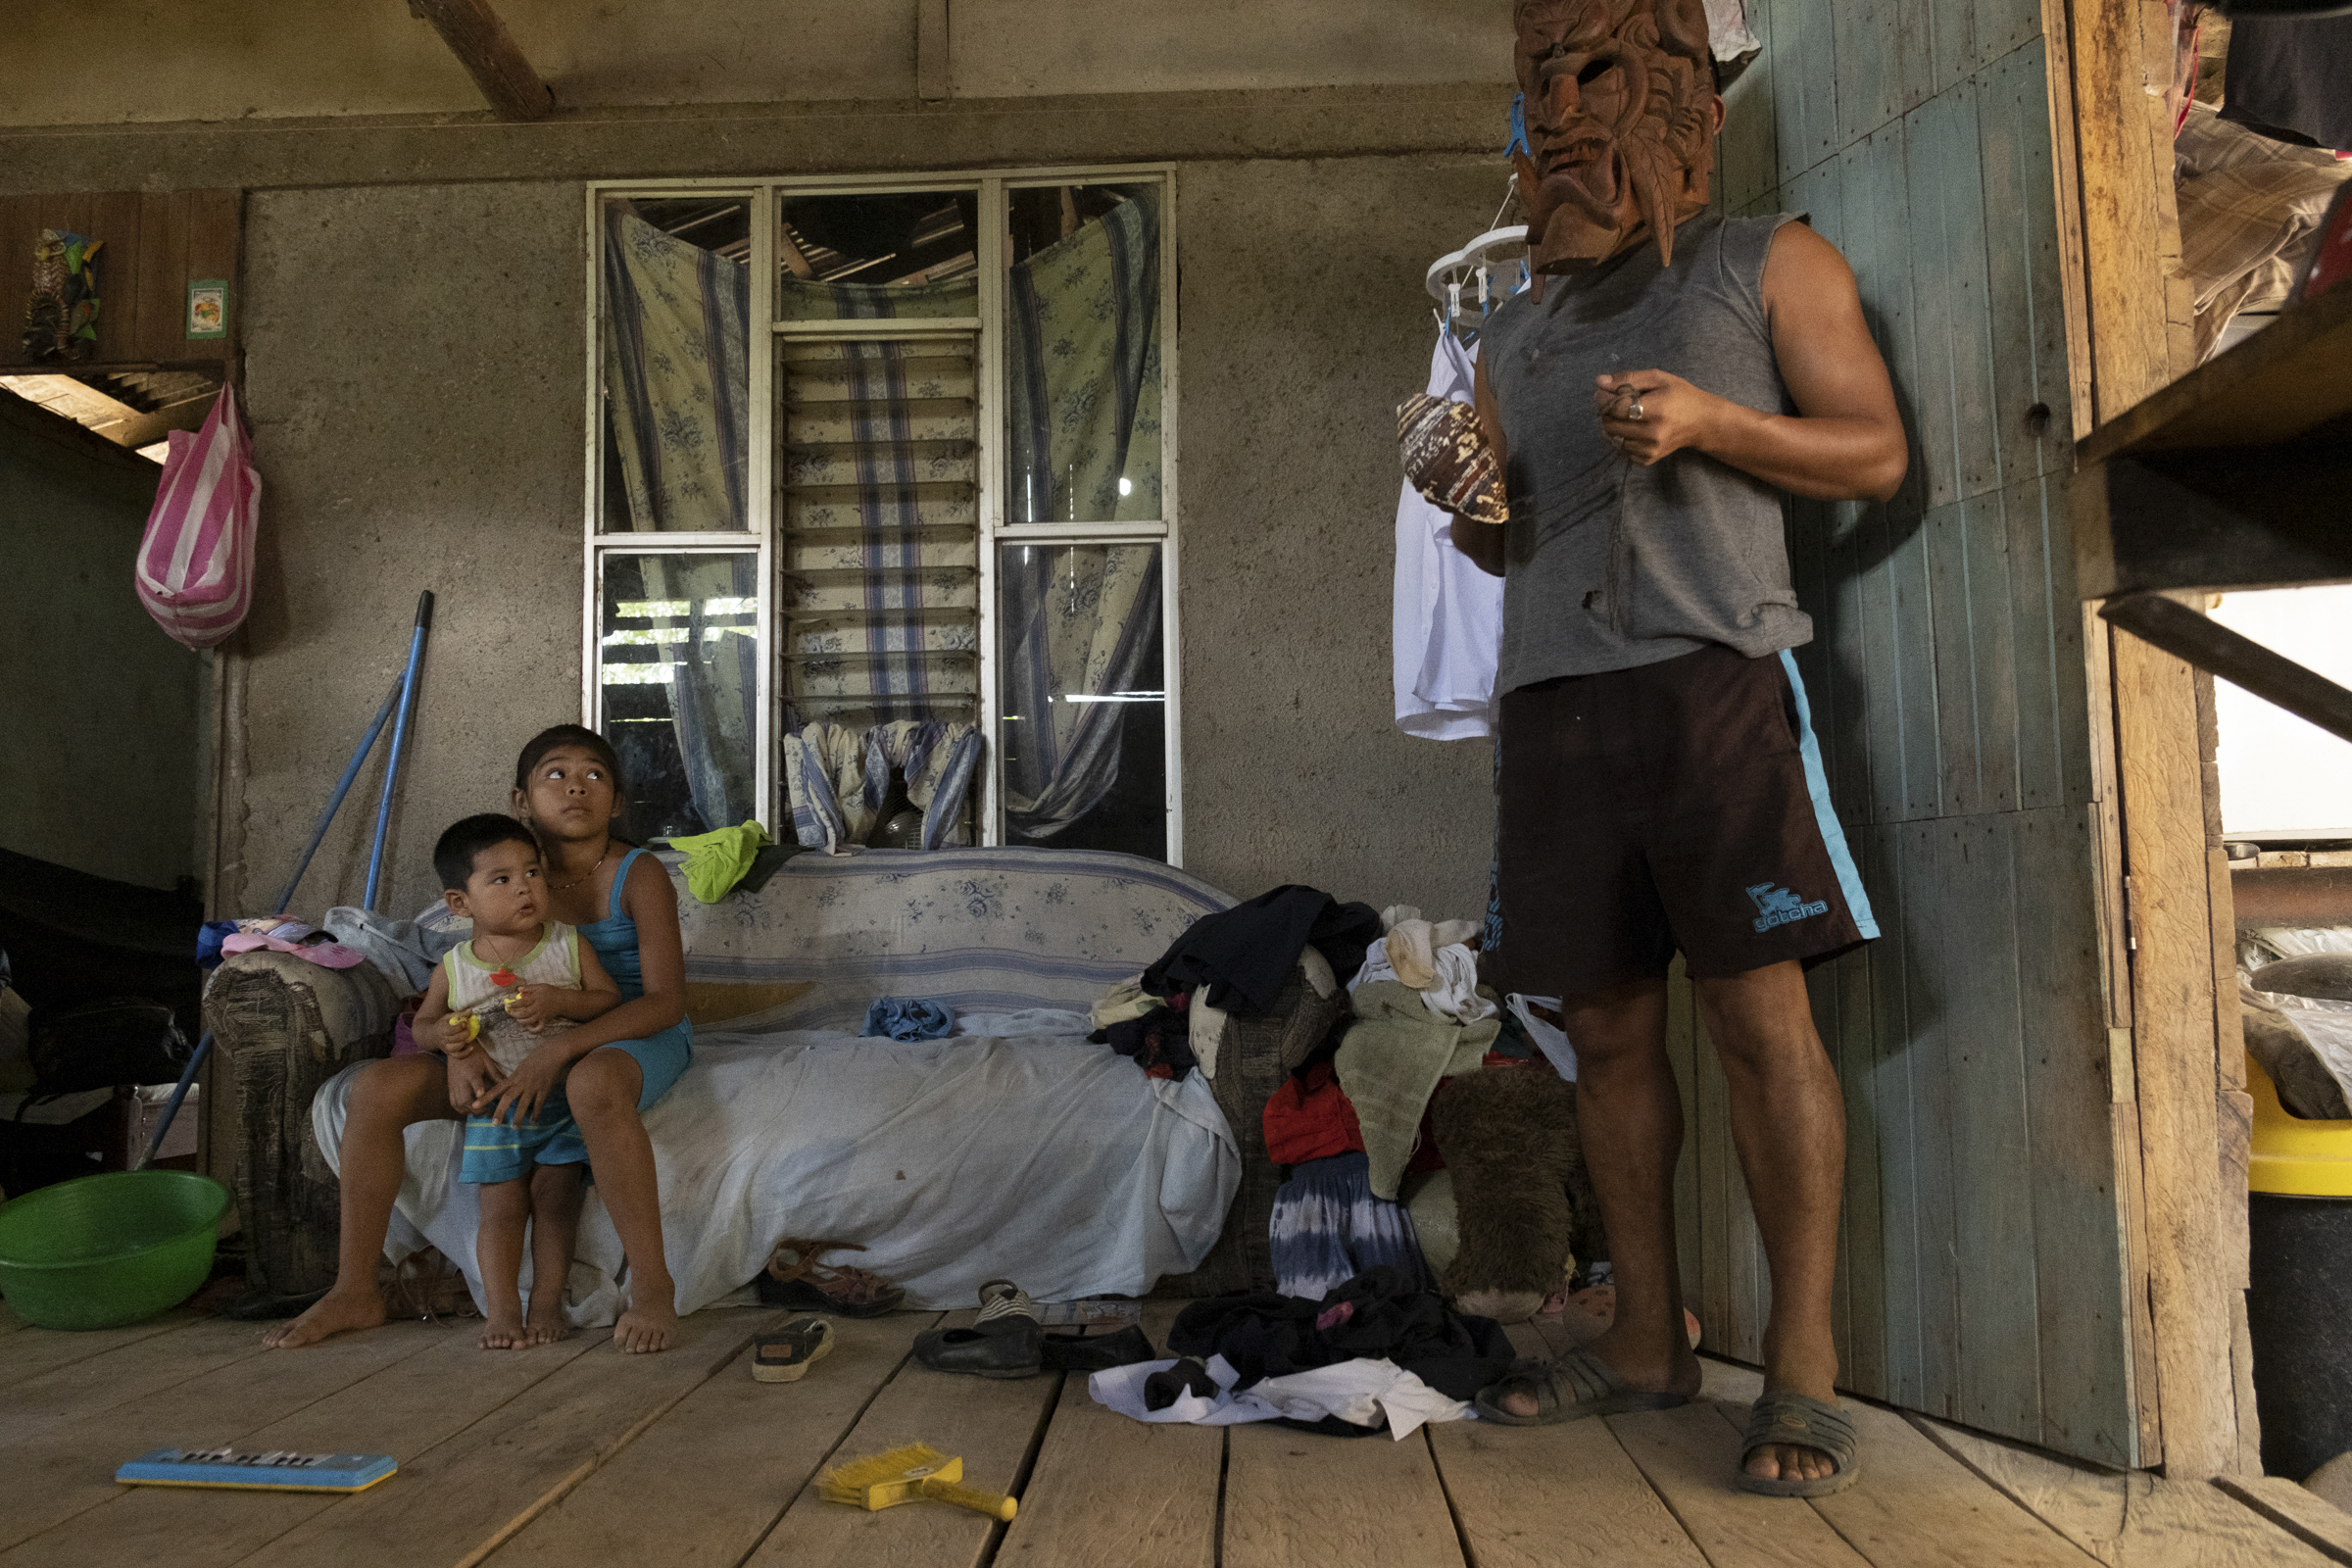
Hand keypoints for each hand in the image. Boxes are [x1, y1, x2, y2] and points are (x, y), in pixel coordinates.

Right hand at [433, 1012, 479, 1055]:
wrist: (433, 1036)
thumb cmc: (443, 1024)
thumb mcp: (448, 1017)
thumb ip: (459, 1014)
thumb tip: (471, 1010)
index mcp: (442, 1029)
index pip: (450, 1030)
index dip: (459, 1027)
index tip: (465, 1023)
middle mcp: (443, 1040)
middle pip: (454, 1039)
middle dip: (464, 1034)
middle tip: (468, 1029)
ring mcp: (447, 1047)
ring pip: (455, 1048)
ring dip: (463, 1043)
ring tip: (467, 1037)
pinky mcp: (450, 1053)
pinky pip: (458, 1056)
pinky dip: (465, 1053)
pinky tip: (471, 1047)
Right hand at [444, 1048, 505, 1116]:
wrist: (456, 1050)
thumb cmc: (474, 1055)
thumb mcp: (487, 1062)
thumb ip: (496, 1074)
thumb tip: (507, 1085)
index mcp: (471, 1072)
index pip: (474, 1080)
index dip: (477, 1088)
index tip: (481, 1095)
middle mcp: (461, 1080)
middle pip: (465, 1098)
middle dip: (475, 1108)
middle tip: (486, 1111)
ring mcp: (454, 1085)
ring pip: (458, 1103)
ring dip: (468, 1110)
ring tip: (478, 1111)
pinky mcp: (450, 1088)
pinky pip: (453, 1102)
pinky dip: (460, 1109)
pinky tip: (468, 1110)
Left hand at [483, 1045, 568, 1128]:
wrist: (554, 1052)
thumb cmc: (537, 1055)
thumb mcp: (522, 1065)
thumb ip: (515, 1076)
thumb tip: (508, 1085)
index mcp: (514, 1076)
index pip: (497, 1088)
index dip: (485, 1097)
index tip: (475, 1105)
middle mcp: (521, 1082)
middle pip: (507, 1098)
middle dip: (500, 1111)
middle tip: (495, 1124)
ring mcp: (533, 1086)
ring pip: (523, 1104)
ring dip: (518, 1116)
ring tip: (515, 1127)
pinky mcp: (544, 1089)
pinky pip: (539, 1103)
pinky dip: (536, 1113)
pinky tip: (533, 1121)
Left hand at [506, 984, 555, 1032]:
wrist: (563, 1000)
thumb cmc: (551, 992)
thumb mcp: (541, 986)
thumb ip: (530, 987)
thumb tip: (519, 989)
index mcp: (536, 998)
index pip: (522, 1002)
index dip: (514, 1005)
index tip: (508, 1006)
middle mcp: (538, 1008)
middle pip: (524, 1013)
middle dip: (515, 1014)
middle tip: (510, 1013)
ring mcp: (541, 1015)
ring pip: (528, 1021)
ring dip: (521, 1021)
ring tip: (517, 1019)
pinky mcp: (545, 1020)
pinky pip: (539, 1027)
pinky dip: (533, 1030)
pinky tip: (528, 1028)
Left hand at [1593, 370, 1723, 466]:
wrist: (1701, 422)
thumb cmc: (1680, 395)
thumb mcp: (1658, 378)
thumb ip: (1628, 378)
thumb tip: (1600, 381)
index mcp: (1657, 410)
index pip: (1616, 408)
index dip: (1604, 399)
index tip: (1603, 392)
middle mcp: (1653, 433)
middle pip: (1611, 425)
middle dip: (1606, 412)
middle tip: (1612, 403)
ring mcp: (1650, 449)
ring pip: (1613, 439)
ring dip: (1612, 426)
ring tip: (1623, 415)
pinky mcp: (1648, 459)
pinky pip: (1622, 450)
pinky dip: (1621, 439)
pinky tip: (1631, 428)